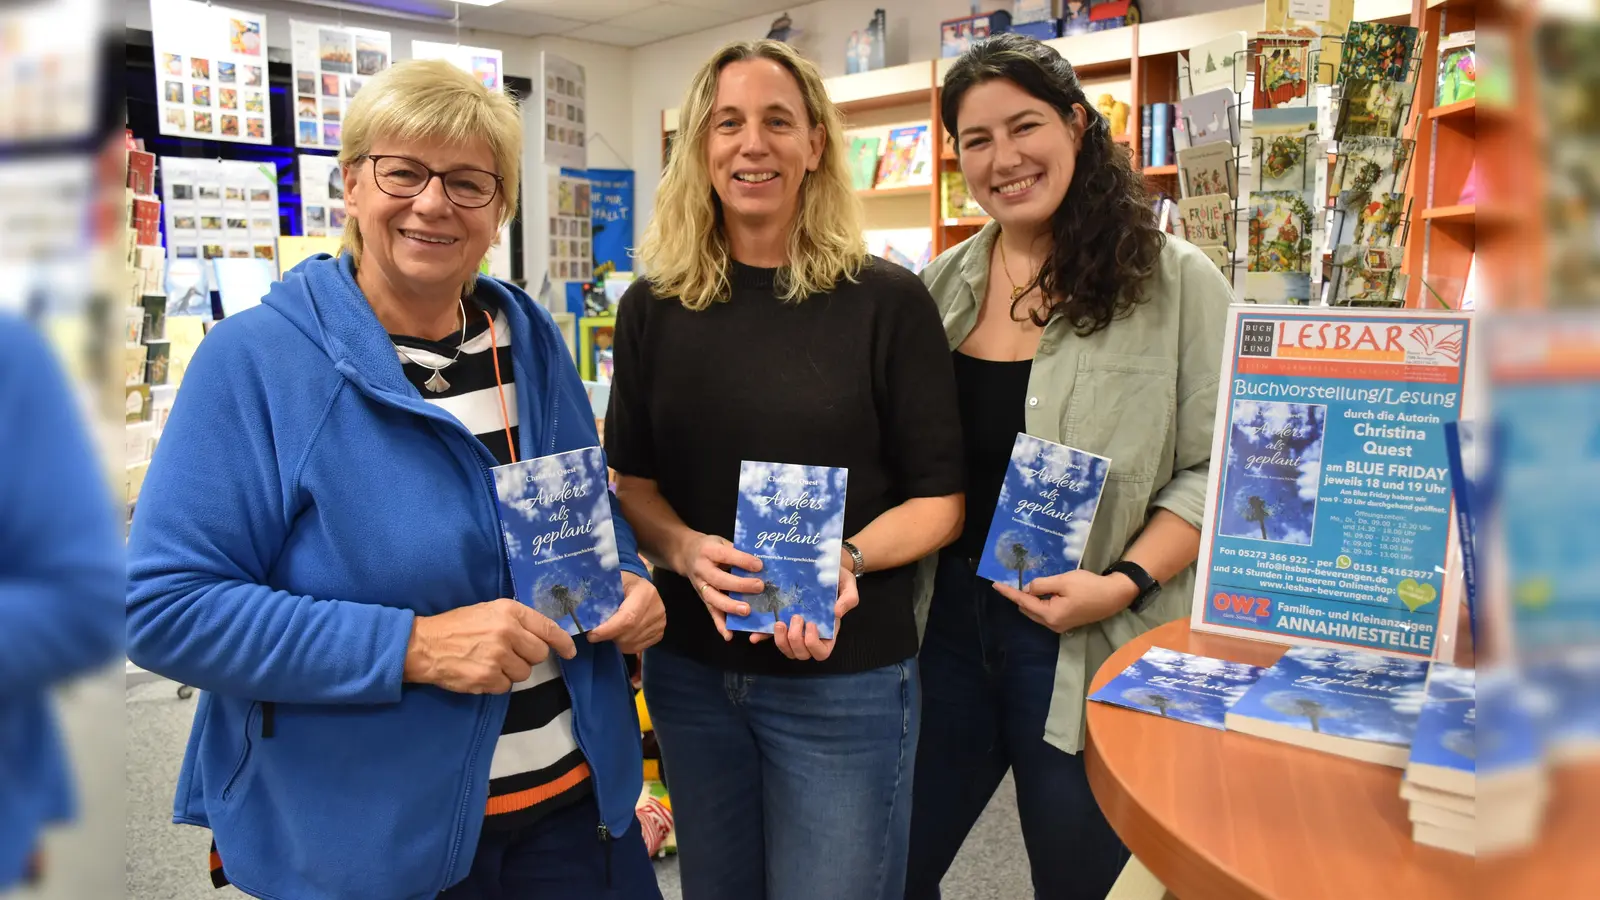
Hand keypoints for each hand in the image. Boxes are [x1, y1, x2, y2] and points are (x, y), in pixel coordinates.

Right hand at [403, 598, 576, 693]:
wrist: (424, 645)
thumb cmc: (457, 625)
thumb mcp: (488, 610)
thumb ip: (516, 620)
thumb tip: (544, 634)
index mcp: (509, 611)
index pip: (547, 628)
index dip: (563, 642)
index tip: (571, 651)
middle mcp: (507, 632)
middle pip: (539, 654)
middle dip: (528, 657)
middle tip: (509, 653)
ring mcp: (498, 657)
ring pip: (524, 673)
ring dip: (511, 671)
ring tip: (490, 661)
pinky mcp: (488, 678)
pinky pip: (506, 687)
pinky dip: (496, 683)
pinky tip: (481, 671)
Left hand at [587, 572, 665, 653]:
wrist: (639, 586)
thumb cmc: (622, 583)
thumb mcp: (611, 582)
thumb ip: (601, 597)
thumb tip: (583, 614)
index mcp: (645, 592)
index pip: (628, 618)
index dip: (609, 630)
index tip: (592, 635)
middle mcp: (657, 609)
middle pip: (629, 633)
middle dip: (609, 637)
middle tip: (596, 633)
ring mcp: (660, 623)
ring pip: (632, 643)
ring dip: (616, 641)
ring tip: (610, 631)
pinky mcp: (659, 633)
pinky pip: (638, 648)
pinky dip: (625, 645)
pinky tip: (620, 634)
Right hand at [679, 532, 764, 641]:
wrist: (686, 554)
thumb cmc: (710, 547)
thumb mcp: (721, 541)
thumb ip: (737, 551)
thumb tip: (761, 562)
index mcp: (709, 551)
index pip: (726, 555)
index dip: (742, 561)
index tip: (759, 565)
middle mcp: (702, 569)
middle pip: (719, 580)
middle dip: (739, 585)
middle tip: (759, 587)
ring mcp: (700, 586)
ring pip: (713, 598)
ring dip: (730, 606)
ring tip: (746, 611)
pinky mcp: (702, 598)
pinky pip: (711, 612)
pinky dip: (719, 624)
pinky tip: (729, 635)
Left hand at [759, 565, 859, 661]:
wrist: (820, 563)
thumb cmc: (837, 577)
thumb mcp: (848, 584)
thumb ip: (849, 598)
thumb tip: (837, 613)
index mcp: (828, 630)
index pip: (821, 652)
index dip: (814, 645)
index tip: (812, 624)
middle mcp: (810, 634)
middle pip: (801, 654)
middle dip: (796, 640)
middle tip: (796, 618)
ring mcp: (794, 629)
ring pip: (786, 649)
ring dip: (780, 641)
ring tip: (780, 622)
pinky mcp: (781, 620)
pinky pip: (770, 635)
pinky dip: (763, 637)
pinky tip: (755, 636)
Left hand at [991, 569, 1138, 634]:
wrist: (1114, 596)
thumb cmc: (1089, 586)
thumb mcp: (1063, 581)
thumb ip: (1042, 585)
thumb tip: (1028, 589)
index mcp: (1050, 615)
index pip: (1023, 601)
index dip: (1009, 592)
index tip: (995, 585)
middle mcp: (1052, 624)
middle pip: (1027, 609)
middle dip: (1021, 596)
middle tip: (1018, 580)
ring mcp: (1060, 626)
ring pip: (1036, 612)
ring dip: (1032, 600)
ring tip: (1034, 584)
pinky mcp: (1066, 623)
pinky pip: (1046, 613)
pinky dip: (1041, 603)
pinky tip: (1045, 592)